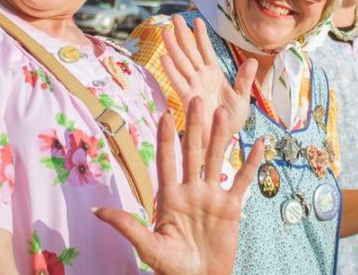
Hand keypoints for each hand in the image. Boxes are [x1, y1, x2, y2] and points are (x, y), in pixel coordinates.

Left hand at [94, 98, 263, 274]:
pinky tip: (259, 144)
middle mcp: (191, 190)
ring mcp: (212, 196)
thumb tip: (98, 212)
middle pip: (193, 152)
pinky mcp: (232, 207)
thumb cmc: (172, 267)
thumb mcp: (148, 247)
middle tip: (196, 100)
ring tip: (222, 113)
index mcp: (170, 196)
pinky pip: (242, 180)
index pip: (167, 161)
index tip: (164, 115)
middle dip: (195, 126)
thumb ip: (127, 226)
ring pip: (217, 159)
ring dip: (220, 136)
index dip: (166, 139)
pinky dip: (251, 162)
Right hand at [161, 15, 257, 145]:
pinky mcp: (188, 99)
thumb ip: (244, 79)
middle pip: (190, 52)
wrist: (223, 140)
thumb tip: (252, 60)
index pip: (206, 51)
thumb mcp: (242, 97)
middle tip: (174, 17)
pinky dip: (171, 71)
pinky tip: (164, 58)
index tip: (196, 20)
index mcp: (214, 75)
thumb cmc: (230, 121)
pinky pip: (179, 82)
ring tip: (164, 31)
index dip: (200, 36)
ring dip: (173, 48)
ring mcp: (193, 87)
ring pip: (182, 63)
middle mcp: (201, 78)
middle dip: (182, 35)